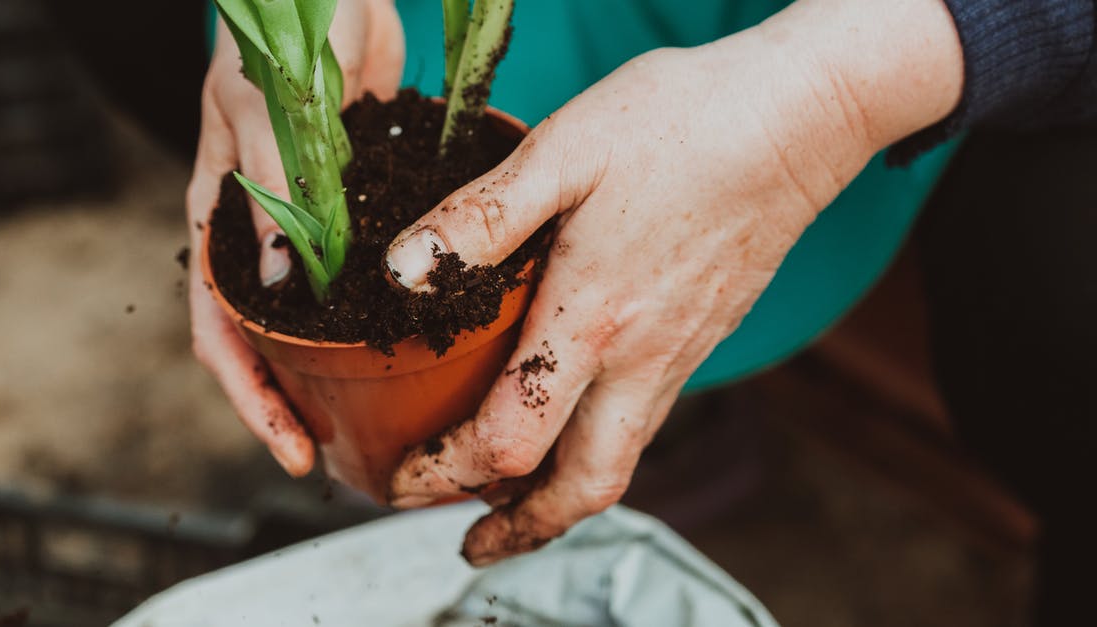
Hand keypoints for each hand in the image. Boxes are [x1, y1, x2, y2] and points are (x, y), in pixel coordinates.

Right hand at [187, 0, 403, 476]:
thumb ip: (276, 195)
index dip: (251, 400)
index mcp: (219, 219)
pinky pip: (364, 266)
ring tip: (387, 410)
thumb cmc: (278, 29)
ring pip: (320, 312)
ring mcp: (310, 219)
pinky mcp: (355, 197)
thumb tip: (284, 288)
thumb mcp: (268, 113)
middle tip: (346, 451)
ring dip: (341, 364)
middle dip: (297, 400)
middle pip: (269, 339)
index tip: (291, 450)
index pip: (219, 333)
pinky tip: (422, 331)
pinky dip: (382, 303)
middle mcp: (261, 231)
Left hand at [384, 0, 962, 564]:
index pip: (510, 441)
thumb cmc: (681, 124)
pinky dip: (596, 449)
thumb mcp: (564, 152)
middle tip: (470, 545)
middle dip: (519, 530)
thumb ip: (480, 219)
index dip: (444, 474)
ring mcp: (679, 355)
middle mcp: (641, 358)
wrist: (797, 118)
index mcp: (593, 319)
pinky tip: (571, 418)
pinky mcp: (701, 338)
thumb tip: (401, 273)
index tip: (401, 480)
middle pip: (582, 488)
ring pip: (618, 463)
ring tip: (510, 503)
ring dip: (558, 499)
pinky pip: (644, 422)